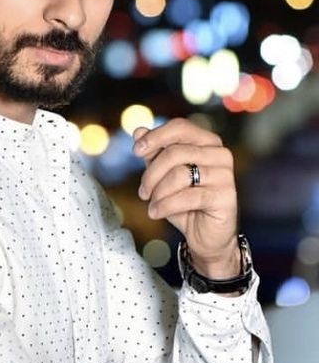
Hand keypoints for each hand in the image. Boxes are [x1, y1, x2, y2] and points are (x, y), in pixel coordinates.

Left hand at [133, 119, 239, 278]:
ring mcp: (225, 175)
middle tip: (143, 192)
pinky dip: (165, 205)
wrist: (205, 235)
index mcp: (207, 142)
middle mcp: (220, 154)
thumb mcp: (164, 175)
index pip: (180, 127)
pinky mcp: (225, 197)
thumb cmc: (184, 201)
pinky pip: (187, 196)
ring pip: (179, 174)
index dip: (155, 137)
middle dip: (151, 174)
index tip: (136, 151)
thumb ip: (154, 153)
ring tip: (152, 204)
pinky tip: (156, 213)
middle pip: (175, 152)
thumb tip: (138, 131)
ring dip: (158, 192)